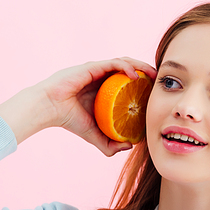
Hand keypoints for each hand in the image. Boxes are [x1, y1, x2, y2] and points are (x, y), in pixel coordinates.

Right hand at [0, 57, 156, 155]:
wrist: (49, 110)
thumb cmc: (69, 120)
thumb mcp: (94, 135)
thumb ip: (110, 143)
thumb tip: (130, 146)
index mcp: (106, 90)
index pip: (129, 83)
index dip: (144, 85)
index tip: (156, 92)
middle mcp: (103, 78)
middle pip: (130, 70)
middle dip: (147, 73)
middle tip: (160, 81)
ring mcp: (98, 71)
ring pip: (124, 63)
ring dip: (141, 66)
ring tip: (152, 75)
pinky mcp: (92, 67)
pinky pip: (113, 64)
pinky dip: (126, 67)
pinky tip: (135, 75)